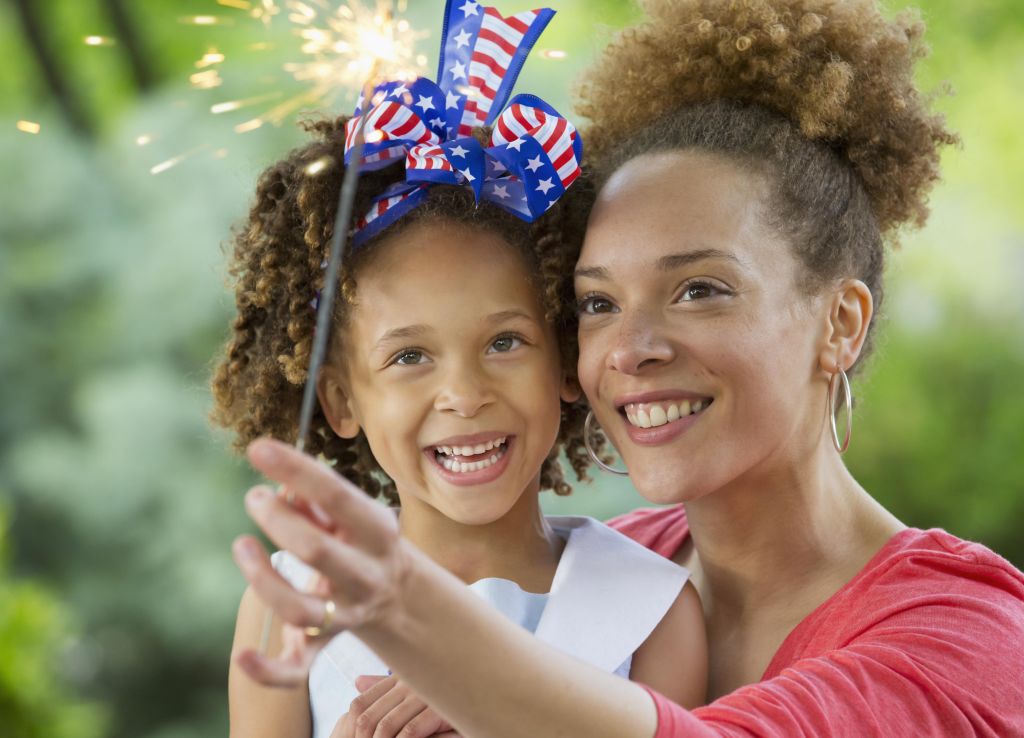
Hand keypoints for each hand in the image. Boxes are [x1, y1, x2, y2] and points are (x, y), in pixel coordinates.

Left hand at [232, 438, 410, 686]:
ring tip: (241, 544)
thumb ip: (318, 500)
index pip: (337, 496)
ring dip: (263, 578)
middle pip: (318, 552)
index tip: (259, 449)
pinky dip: (268, 669)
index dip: (297, 470)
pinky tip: (242, 656)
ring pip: (300, 610)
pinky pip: (297, 669)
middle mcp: (366, 576)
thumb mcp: (353, 514)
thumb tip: (281, 483)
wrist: (398, 596)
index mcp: (378, 533)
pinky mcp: (323, 645)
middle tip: (254, 497)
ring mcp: (345, 614)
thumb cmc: (362, 539)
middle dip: (279, 522)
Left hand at [329, 675, 456, 737]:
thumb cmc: (446, 702)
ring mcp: (424, 694)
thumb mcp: (413, 695)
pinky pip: (411, 730)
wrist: (483, 698)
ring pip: (386, 725)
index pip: (360, 702)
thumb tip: (358, 681)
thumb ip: (386, 690)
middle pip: (367, 716)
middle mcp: (409, 682)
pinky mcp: (440, 709)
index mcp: (400, 677)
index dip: (353, 726)